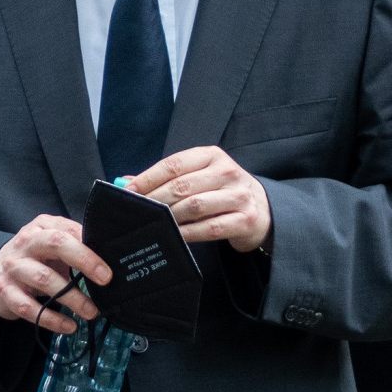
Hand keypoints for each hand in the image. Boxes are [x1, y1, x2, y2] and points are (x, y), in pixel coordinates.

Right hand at [0, 214, 109, 332]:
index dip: (90, 247)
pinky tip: (69, 326)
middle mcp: (25, 242)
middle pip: (55, 244)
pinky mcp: (4, 291)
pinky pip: (29, 307)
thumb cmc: (34, 259)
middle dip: (84, 260)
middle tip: (106, 279)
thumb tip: (110, 258)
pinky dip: (51, 319)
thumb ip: (75, 246)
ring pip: (45, 279)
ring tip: (91, 312)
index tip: (109, 266)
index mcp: (41, 227)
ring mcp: (13, 267)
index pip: (68, 230)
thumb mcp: (51, 246)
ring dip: (72, 298)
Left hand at [128, 145, 269, 254]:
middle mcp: (227, 172)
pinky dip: (187, 233)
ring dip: (169, 217)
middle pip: (182, 186)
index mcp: (213, 156)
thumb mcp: (201, 177)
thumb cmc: (223, 192)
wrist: (264, 210)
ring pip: (194, 206)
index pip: (174, 164)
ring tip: (153, 223)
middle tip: (137, 211)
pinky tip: (174, 236)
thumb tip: (127, 182)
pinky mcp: (244, 220)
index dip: (147, 178)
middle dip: (155, 200)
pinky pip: (209, 228)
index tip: (128, 191)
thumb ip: (168, 178)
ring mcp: (238, 196)